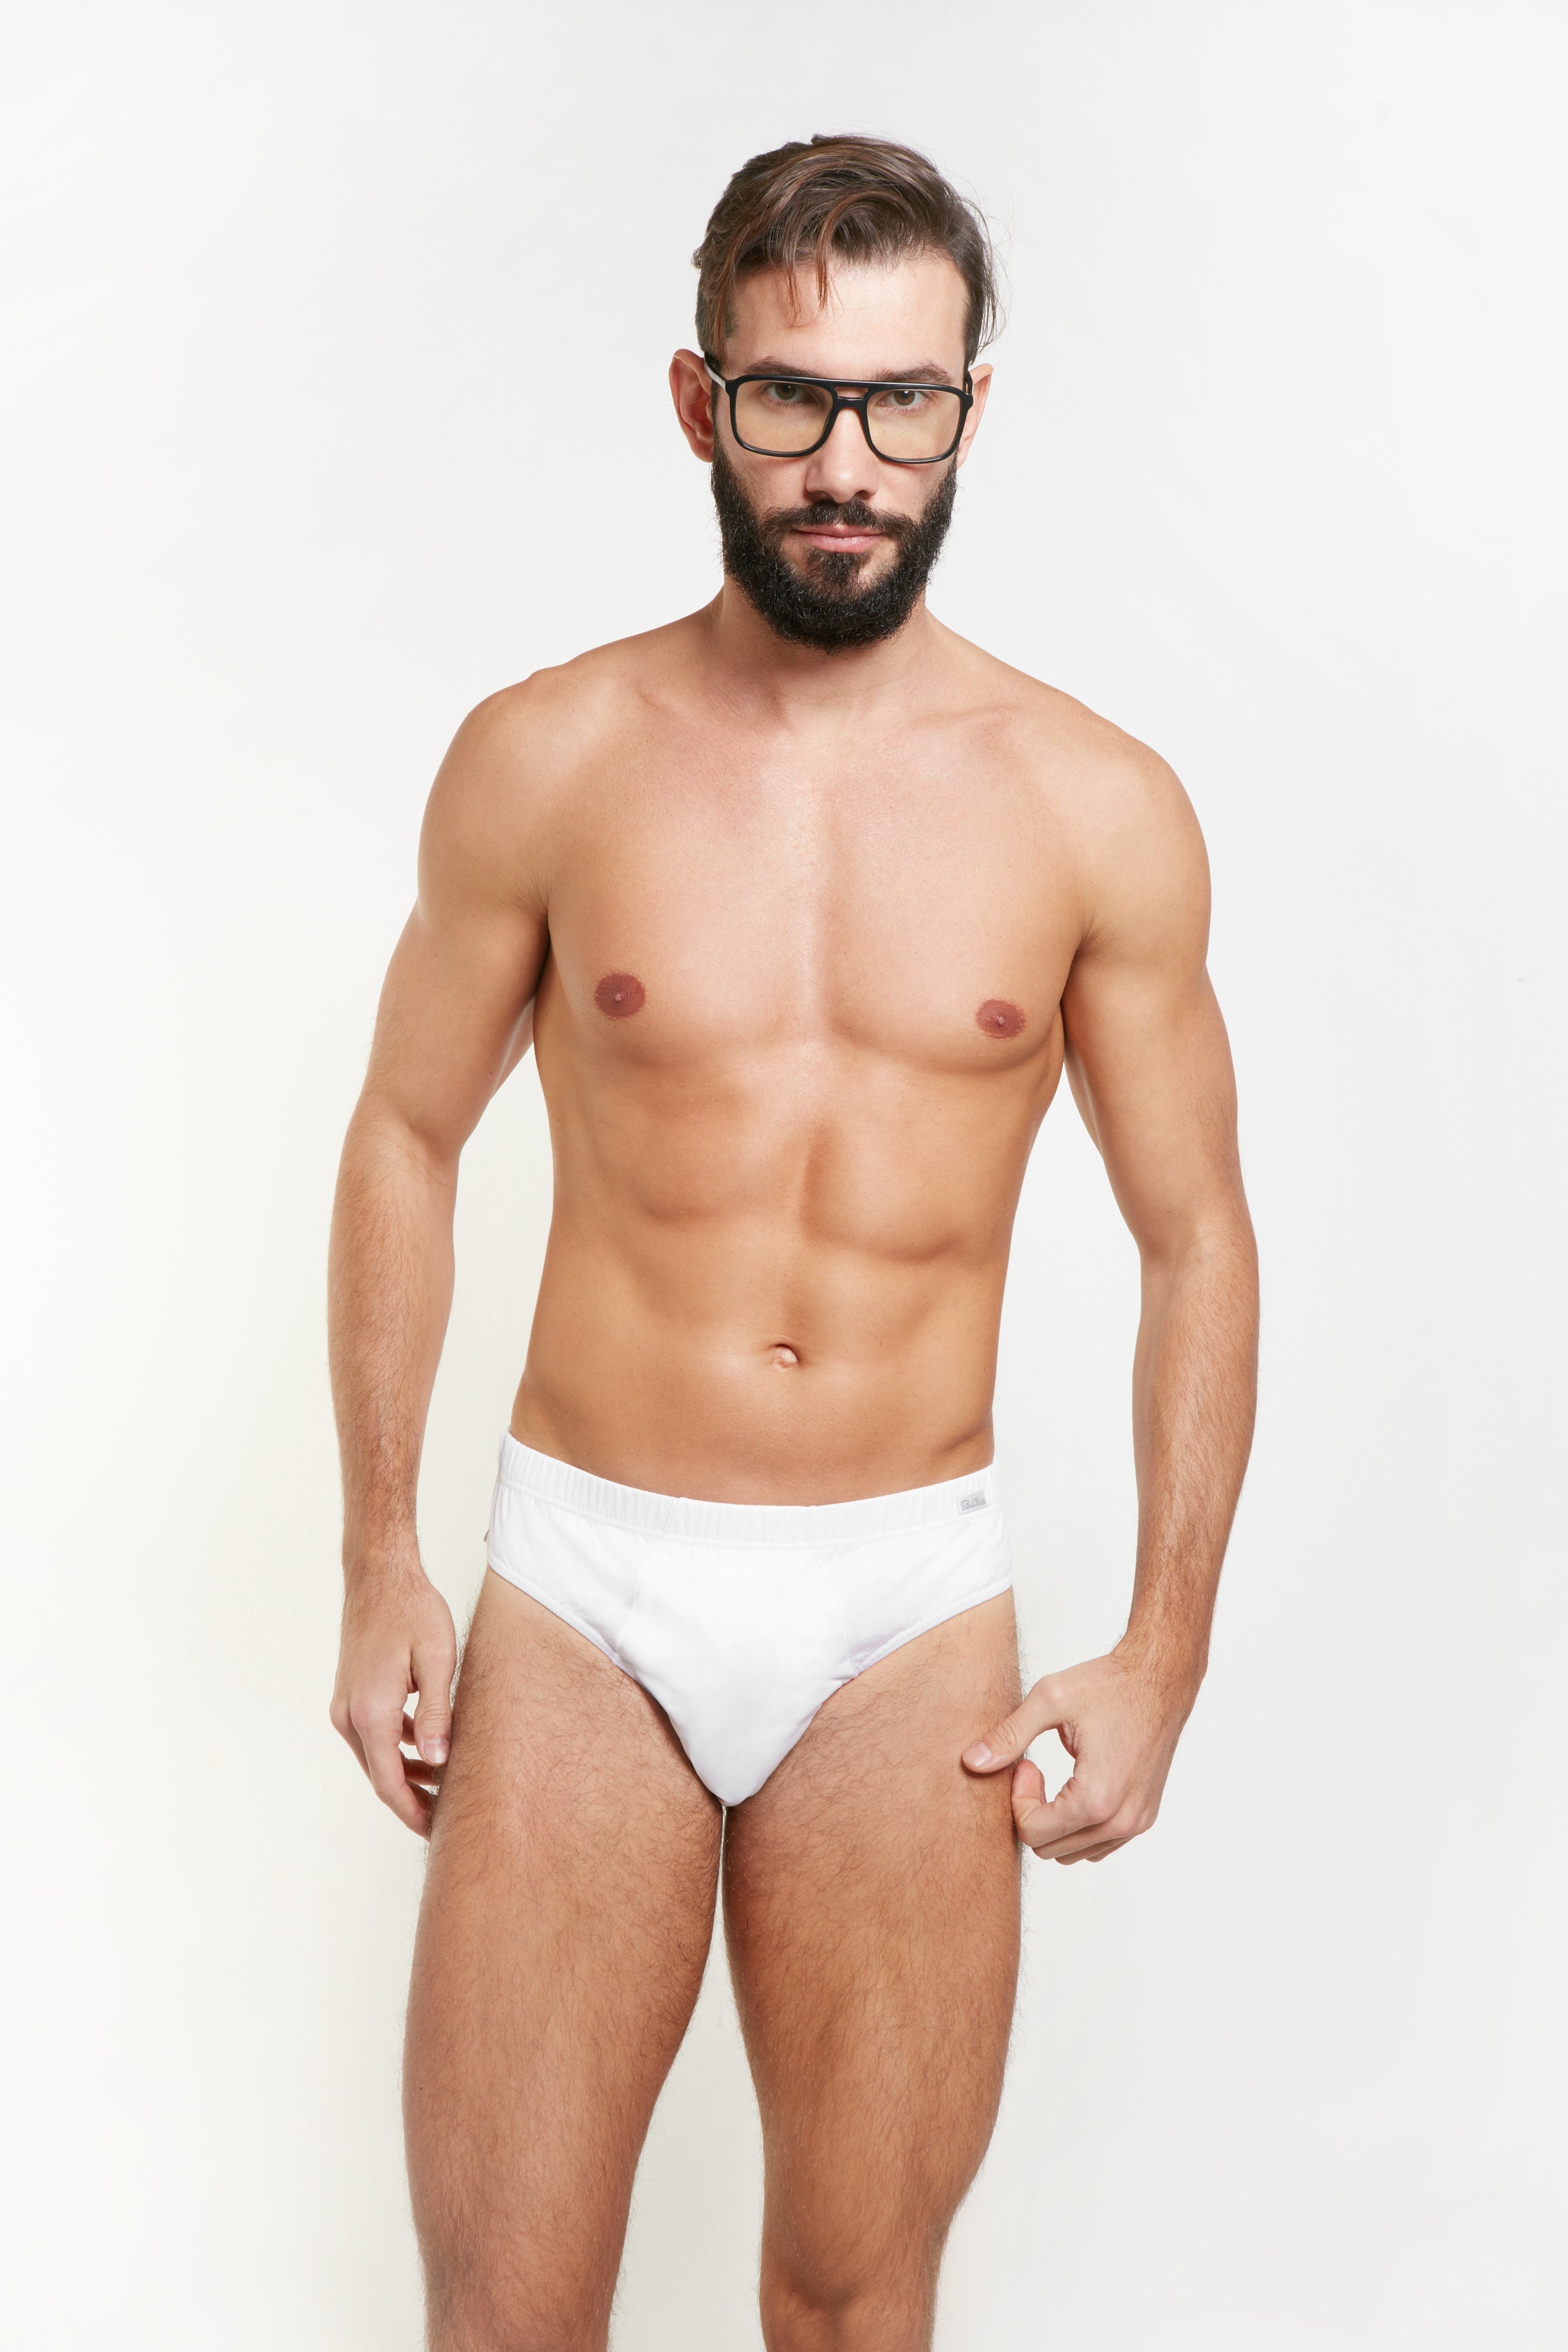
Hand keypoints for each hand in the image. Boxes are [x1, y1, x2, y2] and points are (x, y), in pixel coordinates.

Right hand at [330, 1567, 457, 1837]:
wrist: (378, 1576)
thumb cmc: (413, 1611)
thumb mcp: (437, 1661)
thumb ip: (436, 1714)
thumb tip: (437, 1762)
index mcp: (371, 1713)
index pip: (389, 1783)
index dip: (413, 1813)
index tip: (438, 1832)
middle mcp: (349, 1715)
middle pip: (381, 1776)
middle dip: (413, 1800)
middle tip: (450, 1817)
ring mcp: (345, 1705)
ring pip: (376, 1757)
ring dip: (406, 1775)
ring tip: (445, 1787)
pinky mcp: (350, 1694)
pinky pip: (373, 1736)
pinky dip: (397, 1750)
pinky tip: (427, 1750)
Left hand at [961, 1647, 1195, 1863]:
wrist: (1160, 1678)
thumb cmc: (1110, 1684)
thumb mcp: (1050, 1700)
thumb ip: (1009, 1736)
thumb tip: (970, 1762)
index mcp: (1097, 1798)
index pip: (1034, 1834)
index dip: (1017, 1800)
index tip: (1025, 1765)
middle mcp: (1121, 1820)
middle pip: (1050, 1850)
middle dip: (1032, 1813)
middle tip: (1033, 1769)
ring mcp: (1136, 1823)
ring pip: (1073, 1854)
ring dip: (1054, 1824)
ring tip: (1055, 1779)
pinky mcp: (1143, 1818)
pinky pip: (1098, 1846)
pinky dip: (1077, 1827)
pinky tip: (1075, 1788)